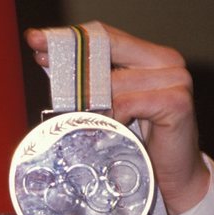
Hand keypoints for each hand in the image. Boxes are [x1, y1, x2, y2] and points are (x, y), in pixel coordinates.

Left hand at [24, 23, 209, 214]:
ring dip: (93, 103)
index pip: (105, 36)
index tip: (36, 38)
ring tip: (91, 121)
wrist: (169, 178)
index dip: (69, 37)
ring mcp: (176, 79)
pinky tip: (114, 129)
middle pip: (108, 49)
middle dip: (69, 57)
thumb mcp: (105, 104)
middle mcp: (167, 61)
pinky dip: (114, 117)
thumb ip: (87, 82)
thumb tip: (45, 59)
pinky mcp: (177, 102)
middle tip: (39, 58)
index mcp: (150, 56)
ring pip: (113, 81)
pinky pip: (127, 102)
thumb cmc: (135, 141)